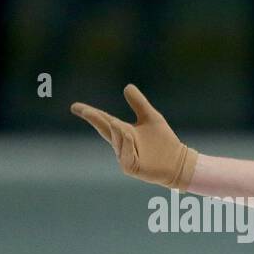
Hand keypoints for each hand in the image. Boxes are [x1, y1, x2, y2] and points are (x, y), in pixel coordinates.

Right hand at [70, 84, 198, 188]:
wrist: (178, 162)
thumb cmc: (164, 142)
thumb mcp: (151, 118)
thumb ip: (139, 103)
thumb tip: (127, 86)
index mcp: (123, 132)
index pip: (104, 120)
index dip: (90, 113)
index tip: (74, 106)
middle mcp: (121, 145)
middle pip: (105, 128)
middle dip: (94, 119)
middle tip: (84, 110)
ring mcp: (124, 157)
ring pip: (116, 140)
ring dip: (119, 132)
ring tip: (124, 127)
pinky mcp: (130, 168)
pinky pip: (125, 155)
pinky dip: (127, 144)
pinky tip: (130, 137)